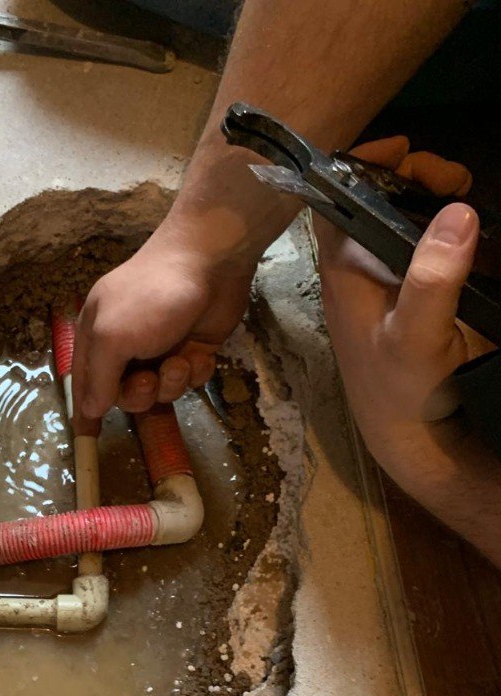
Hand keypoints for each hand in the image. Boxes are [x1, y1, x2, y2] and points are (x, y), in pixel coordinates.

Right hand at [71, 226, 255, 428]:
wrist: (210, 262)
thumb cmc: (152, 297)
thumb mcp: (112, 337)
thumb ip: (98, 378)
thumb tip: (90, 410)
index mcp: (97, 335)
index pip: (85, 383)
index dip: (87, 410)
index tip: (88, 437)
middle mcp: (126, 344)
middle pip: (124, 394)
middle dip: (138, 394)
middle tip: (148, 380)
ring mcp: (160, 348)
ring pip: (159, 391)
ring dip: (171, 382)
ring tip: (180, 360)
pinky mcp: (191, 350)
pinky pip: (188, 381)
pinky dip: (195, 372)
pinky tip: (200, 353)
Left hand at [316, 138, 500, 564]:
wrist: (418, 435)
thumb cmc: (403, 389)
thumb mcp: (416, 335)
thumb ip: (433, 279)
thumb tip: (456, 213)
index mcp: (346, 273)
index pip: (338, 201)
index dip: (361, 166)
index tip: (403, 147)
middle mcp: (364, 270)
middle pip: (376, 200)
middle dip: (410, 175)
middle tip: (453, 174)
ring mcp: (392, 280)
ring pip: (402, 217)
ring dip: (430, 195)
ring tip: (464, 186)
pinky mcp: (420, 294)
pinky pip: (427, 242)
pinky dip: (447, 222)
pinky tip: (470, 219)